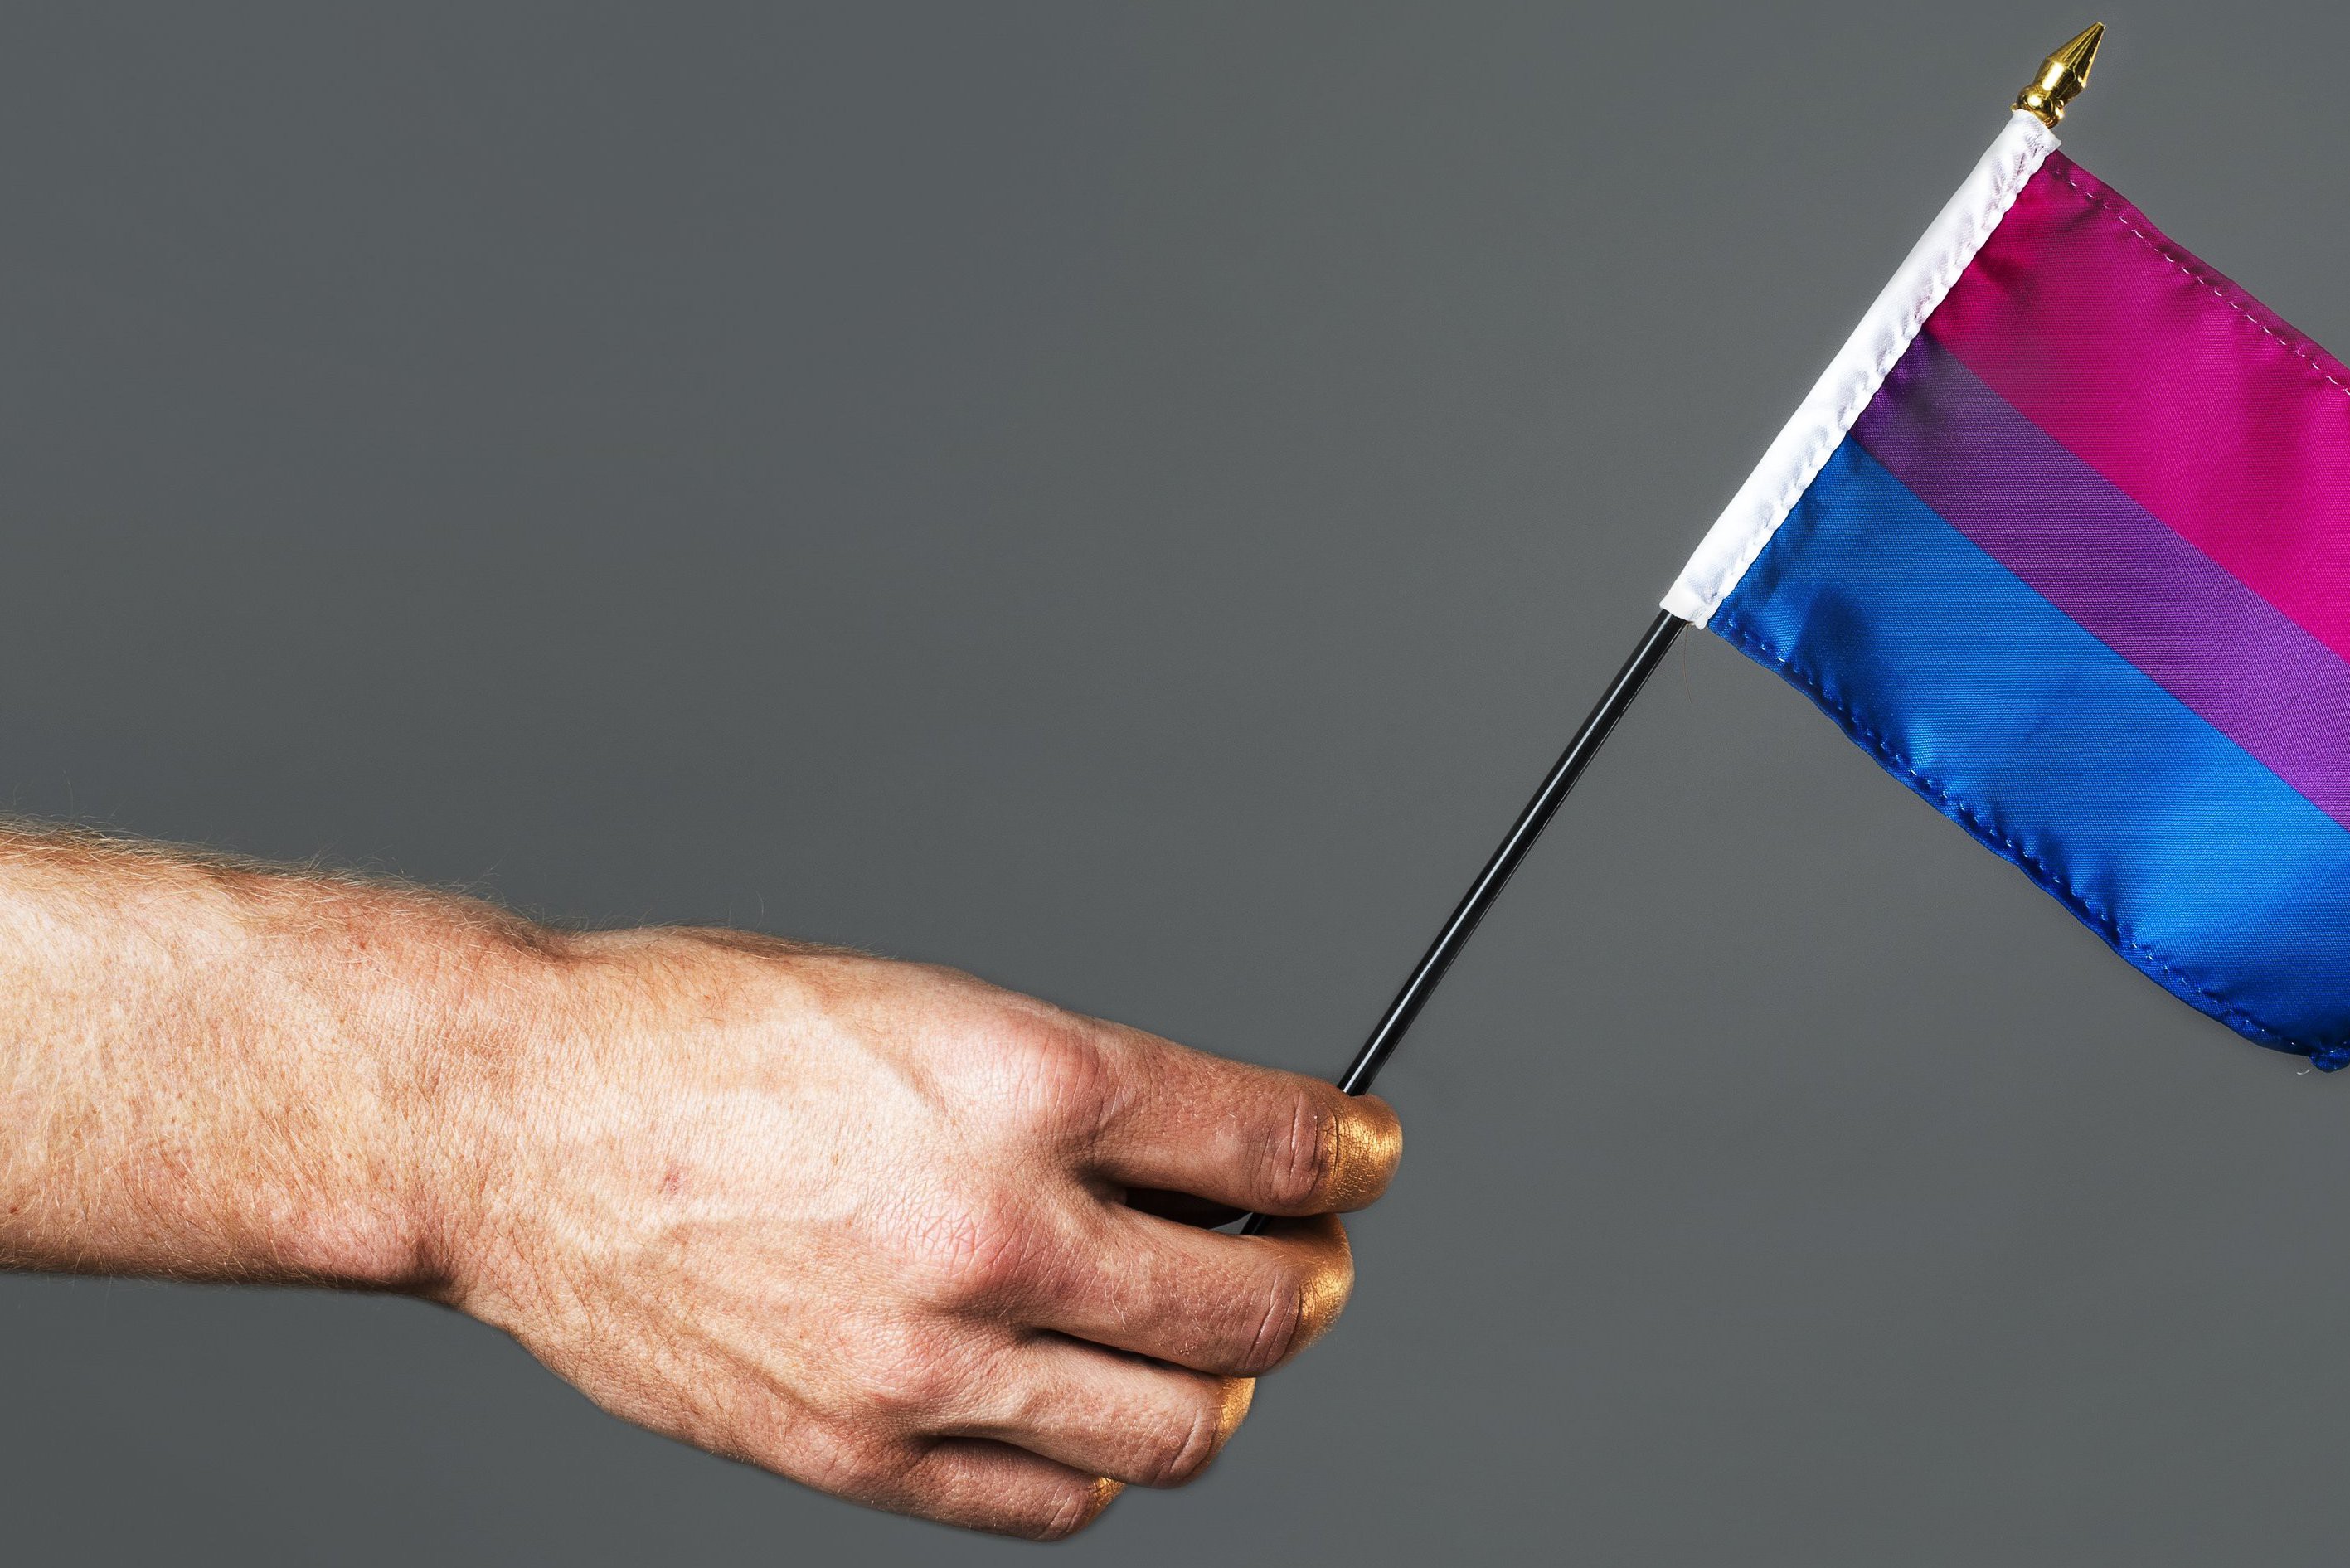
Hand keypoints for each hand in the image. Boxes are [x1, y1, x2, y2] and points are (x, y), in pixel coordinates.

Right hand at [438, 932, 1401, 1538]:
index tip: (1362, 1158)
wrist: (511, 1126)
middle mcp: (995, 1228)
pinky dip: (1103, 1462)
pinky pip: (1051, 1497)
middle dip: (1311, 1279)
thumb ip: (1072, 1095)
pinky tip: (1093, 1408)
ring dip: (1226, 1386)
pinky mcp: (858, 1452)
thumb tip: (1198, 1153)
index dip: (1348, 1154)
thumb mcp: (926, 1003)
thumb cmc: (698, 1036)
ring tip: (1211, 1347)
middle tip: (1308, 1258)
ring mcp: (929, 1360)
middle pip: (1253, 1301)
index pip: (1270, 1141)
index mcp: (1024, 1081)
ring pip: (1177, 1427)